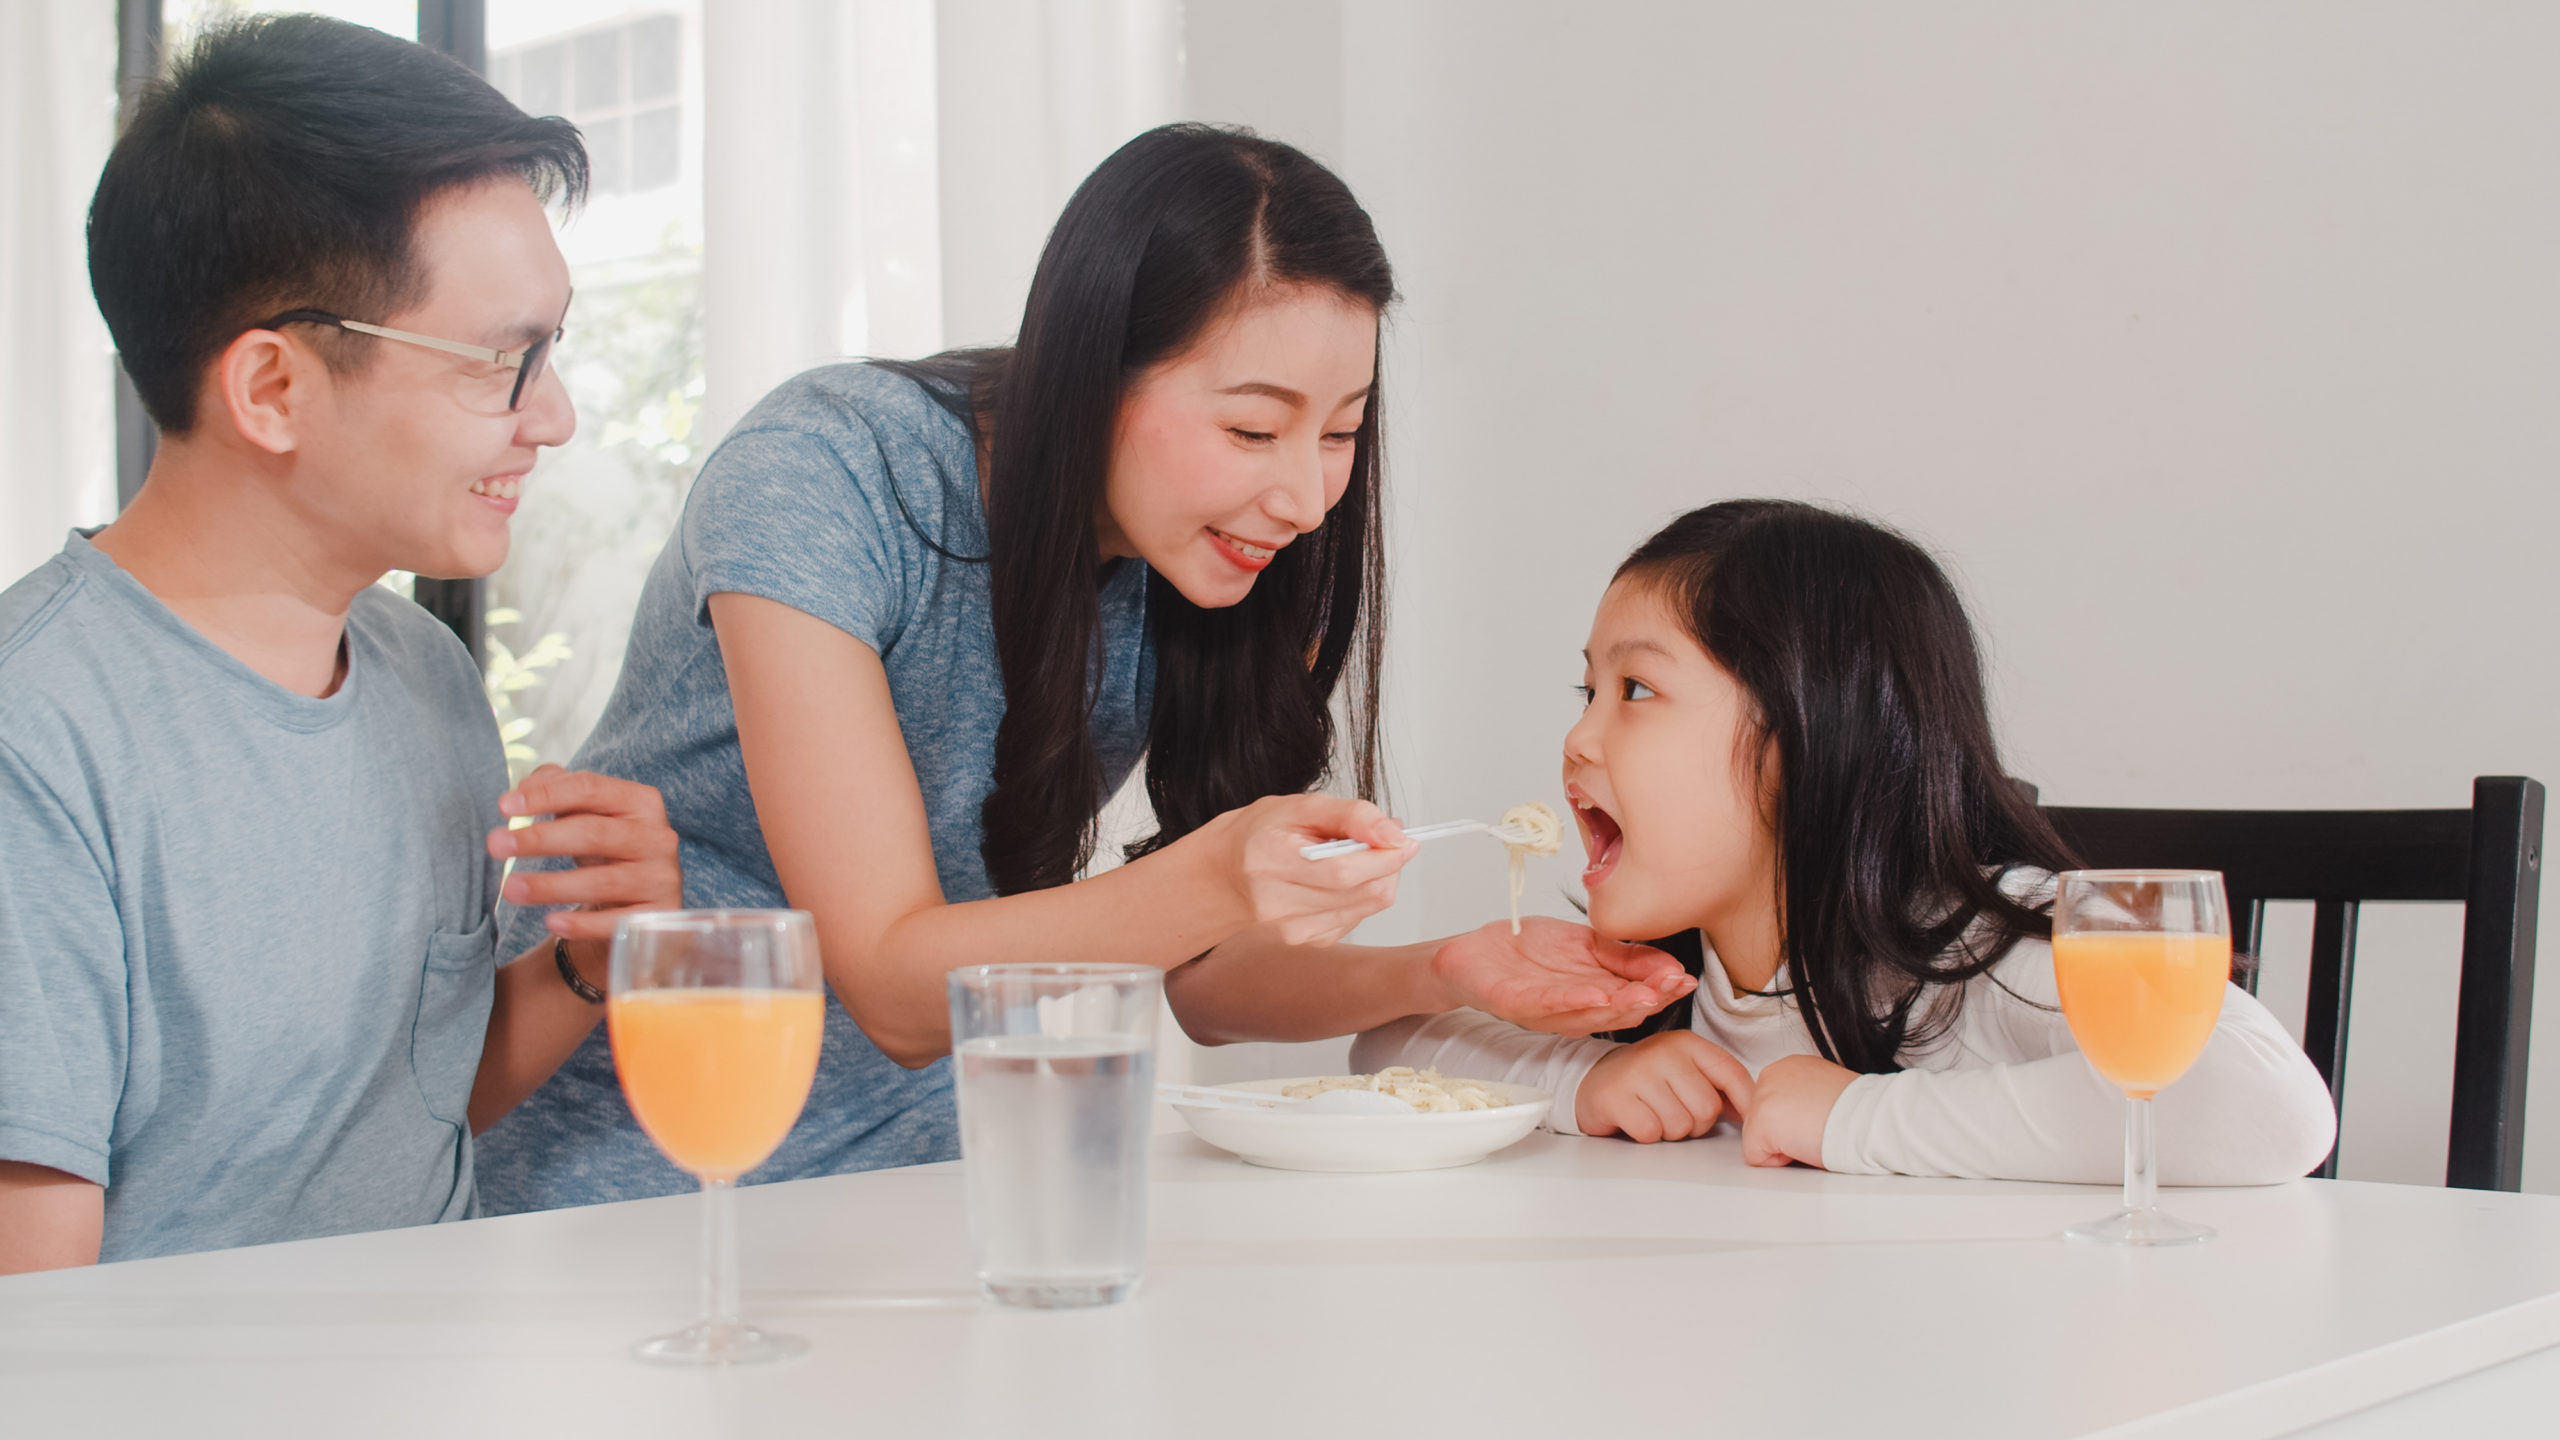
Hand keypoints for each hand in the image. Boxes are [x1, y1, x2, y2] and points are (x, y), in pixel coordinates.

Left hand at [487, 764, 683, 944]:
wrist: (638, 901)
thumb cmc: (605, 849)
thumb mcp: (586, 815)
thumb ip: (556, 790)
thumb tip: (522, 789)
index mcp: (640, 802)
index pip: (590, 789)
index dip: (546, 795)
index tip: (504, 806)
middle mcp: (657, 837)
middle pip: (594, 833)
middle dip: (540, 838)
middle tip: (495, 845)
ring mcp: (661, 878)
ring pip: (602, 882)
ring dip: (551, 886)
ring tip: (510, 889)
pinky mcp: (659, 916)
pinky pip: (616, 922)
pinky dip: (582, 924)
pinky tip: (551, 922)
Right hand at [1199, 794, 1416, 946]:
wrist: (1222, 878)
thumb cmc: (1257, 836)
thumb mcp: (1299, 806)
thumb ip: (1351, 816)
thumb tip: (1394, 833)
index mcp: (1269, 860)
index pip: (1343, 870)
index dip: (1383, 856)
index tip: (1404, 838)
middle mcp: (1276, 904)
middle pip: (1361, 892)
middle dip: (1388, 864)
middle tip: (1387, 839)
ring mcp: (1291, 931)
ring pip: (1367, 907)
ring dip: (1378, 878)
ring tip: (1358, 854)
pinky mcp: (1307, 943)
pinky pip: (1357, 918)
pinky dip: (1362, 895)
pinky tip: (1342, 880)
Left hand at [1432, 917, 1696, 1035]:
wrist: (1474, 954)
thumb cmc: (1528, 952)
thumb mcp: (1588, 945)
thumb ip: (1627, 956)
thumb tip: (1672, 965)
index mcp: (1594, 997)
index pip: (1636, 999)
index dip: (1664, 991)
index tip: (1687, 978)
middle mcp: (1575, 1012)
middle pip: (1619, 1012)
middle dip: (1651, 999)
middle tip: (1674, 986)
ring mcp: (1546, 1011)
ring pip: (1590, 1013)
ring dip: (1621, 1004)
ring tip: (1647, 993)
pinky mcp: (1517, 1003)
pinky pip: (1550, 1004)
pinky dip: (1575, 999)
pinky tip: (1597, 991)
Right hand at [1574, 1032, 1754, 1142]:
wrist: (1594, 1079)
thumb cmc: (1647, 1079)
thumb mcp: (1685, 1070)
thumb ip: (1719, 1085)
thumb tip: (1754, 1110)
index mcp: (1686, 1043)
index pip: (1731, 1074)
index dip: (1744, 1102)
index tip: (1744, 1119)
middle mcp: (1663, 1052)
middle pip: (1707, 1109)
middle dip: (1696, 1123)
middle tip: (1676, 1112)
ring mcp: (1637, 1073)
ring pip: (1680, 1126)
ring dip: (1670, 1131)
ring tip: (1655, 1113)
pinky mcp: (1615, 1097)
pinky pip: (1651, 1132)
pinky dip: (1647, 1135)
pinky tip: (1637, 1119)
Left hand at [1741, 1053, 1859, 1168]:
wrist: (1873, 1120)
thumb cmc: (1861, 1113)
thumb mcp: (1825, 1091)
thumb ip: (1800, 1098)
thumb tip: (1793, 1117)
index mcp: (1789, 1067)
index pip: (1771, 1105)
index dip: (1793, 1124)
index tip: (1818, 1120)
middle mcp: (1772, 1075)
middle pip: (1759, 1121)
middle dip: (1784, 1135)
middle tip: (1817, 1128)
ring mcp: (1763, 1098)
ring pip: (1756, 1139)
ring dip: (1783, 1147)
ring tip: (1814, 1135)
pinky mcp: (1761, 1124)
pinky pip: (1756, 1157)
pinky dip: (1780, 1162)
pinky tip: (1805, 1145)